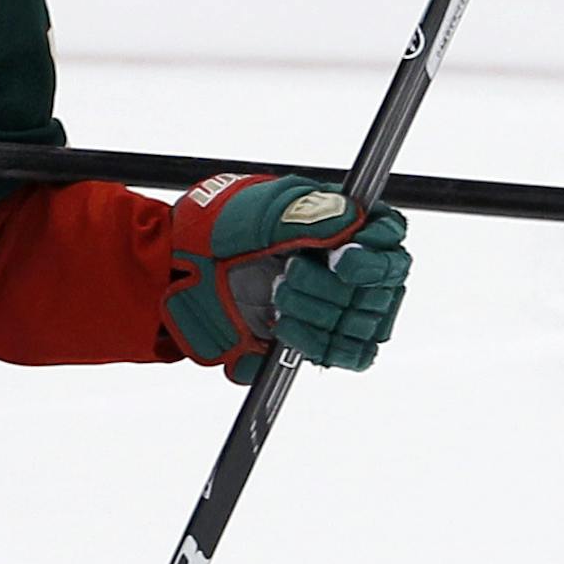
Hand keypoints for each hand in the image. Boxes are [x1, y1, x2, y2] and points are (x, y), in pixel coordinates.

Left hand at [164, 175, 410, 382]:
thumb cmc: (214, 229)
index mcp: (338, 224)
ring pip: (366, 323)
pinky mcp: (314, 339)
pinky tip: (283, 329)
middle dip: (334, 287)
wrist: (173, 270)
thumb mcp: (257, 209)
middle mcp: (343, 265)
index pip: (390, 238)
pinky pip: (348, 354)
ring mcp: (331, 304)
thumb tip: (353, 217)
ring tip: (278, 301)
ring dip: (320, 313)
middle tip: (288, 277)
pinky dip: (319, 344)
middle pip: (383, 288)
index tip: (342, 261)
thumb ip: (306, 214)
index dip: (377, 254)